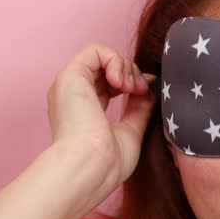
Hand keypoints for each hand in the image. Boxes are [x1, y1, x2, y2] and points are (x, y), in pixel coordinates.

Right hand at [46, 43, 156, 188]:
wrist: (92, 168)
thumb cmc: (108, 162)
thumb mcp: (130, 129)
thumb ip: (138, 108)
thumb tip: (149, 89)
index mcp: (85, 109)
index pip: (110, 83)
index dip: (132, 79)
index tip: (147, 88)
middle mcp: (74, 94)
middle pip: (108, 67)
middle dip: (132, 73)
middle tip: (141, 91)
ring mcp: (70, 84)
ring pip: (103, 55)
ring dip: (126, 67)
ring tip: (132, 89)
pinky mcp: (70, 76)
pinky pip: (95, 50)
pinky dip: (115, 60)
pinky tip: (122, 83)